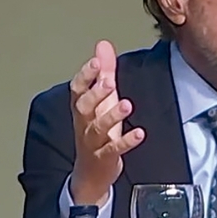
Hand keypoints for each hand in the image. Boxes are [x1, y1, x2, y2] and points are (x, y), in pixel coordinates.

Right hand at [68, 40, 145, 204]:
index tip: (95, 62)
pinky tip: (139, 133)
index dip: (84, 76)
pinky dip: (126, 141)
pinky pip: (114, 149)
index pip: (77, 89)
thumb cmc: (97, 131)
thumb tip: (103, 45)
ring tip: (127, 105)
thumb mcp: (101, 100)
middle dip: (95, 94)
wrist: (91, 172)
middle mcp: (84, 123)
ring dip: (111, 116)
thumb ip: (103, 72)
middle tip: (108, 81)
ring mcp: (93, 142)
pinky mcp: (105, 157)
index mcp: (82, 108)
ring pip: (97, 128)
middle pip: (83, 107)